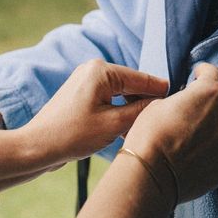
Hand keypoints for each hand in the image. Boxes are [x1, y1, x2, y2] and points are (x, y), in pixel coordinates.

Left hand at [22, 59, 169, 163]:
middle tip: (164, 119)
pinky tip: (126, 128)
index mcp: (102, 70)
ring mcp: (85, 81)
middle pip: (131, 84)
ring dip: (131, 109)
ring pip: (120, 93)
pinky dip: (118, 111)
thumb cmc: (72, 135)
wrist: (36, 147)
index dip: (161, 91)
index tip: (181, 101)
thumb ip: (141, 110)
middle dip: (145, 102)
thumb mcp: (114, 124)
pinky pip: (108, 99)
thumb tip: (160, 102)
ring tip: (145, 127)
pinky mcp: (80, 95)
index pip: (141, 79)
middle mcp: (93, 69)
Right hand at [121, 63, 217, 203]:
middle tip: (193, 119)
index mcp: (211, 93)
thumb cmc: (150, 137)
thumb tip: (186, 106)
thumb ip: (183, 100)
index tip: (198, 78)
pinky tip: (198, 158)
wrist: (150, 176)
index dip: (204, 74)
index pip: (215, 74)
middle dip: (213, 109)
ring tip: (196, 142)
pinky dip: (217, 153)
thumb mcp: (160, 104)